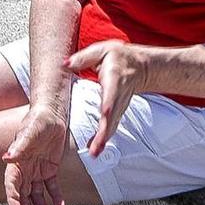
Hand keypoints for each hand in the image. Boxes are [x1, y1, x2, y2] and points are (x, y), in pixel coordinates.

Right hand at [1, 105, 69, 204]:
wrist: (53, 114)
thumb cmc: (37, 120)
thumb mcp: (29, 132)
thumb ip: (20, 146)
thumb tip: (6, 158)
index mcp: (16, 161)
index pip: (11, 183)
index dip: (12, 198)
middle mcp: (25, 168)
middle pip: (23, 193)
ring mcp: (37, 170)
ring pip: (37, 193)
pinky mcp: (50, 169)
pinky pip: (52, 187)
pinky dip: (56, 198)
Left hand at [67, 40, 145, 154]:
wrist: (140, 67)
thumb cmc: (117, 57)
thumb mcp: (101, 50)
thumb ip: (83, 57)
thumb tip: (65, 64)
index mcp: (114, 79)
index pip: (111, 94)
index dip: (109, 105)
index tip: (105, 114)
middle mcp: (118, 96)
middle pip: (112, 117)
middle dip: (105, 133)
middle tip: (95, 149)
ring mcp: (119, 107)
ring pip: (112, 125)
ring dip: (103, 140)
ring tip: (93, 154)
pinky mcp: (117, 113)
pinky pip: (111, 127)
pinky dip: (104, 139)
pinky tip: (94, 150)